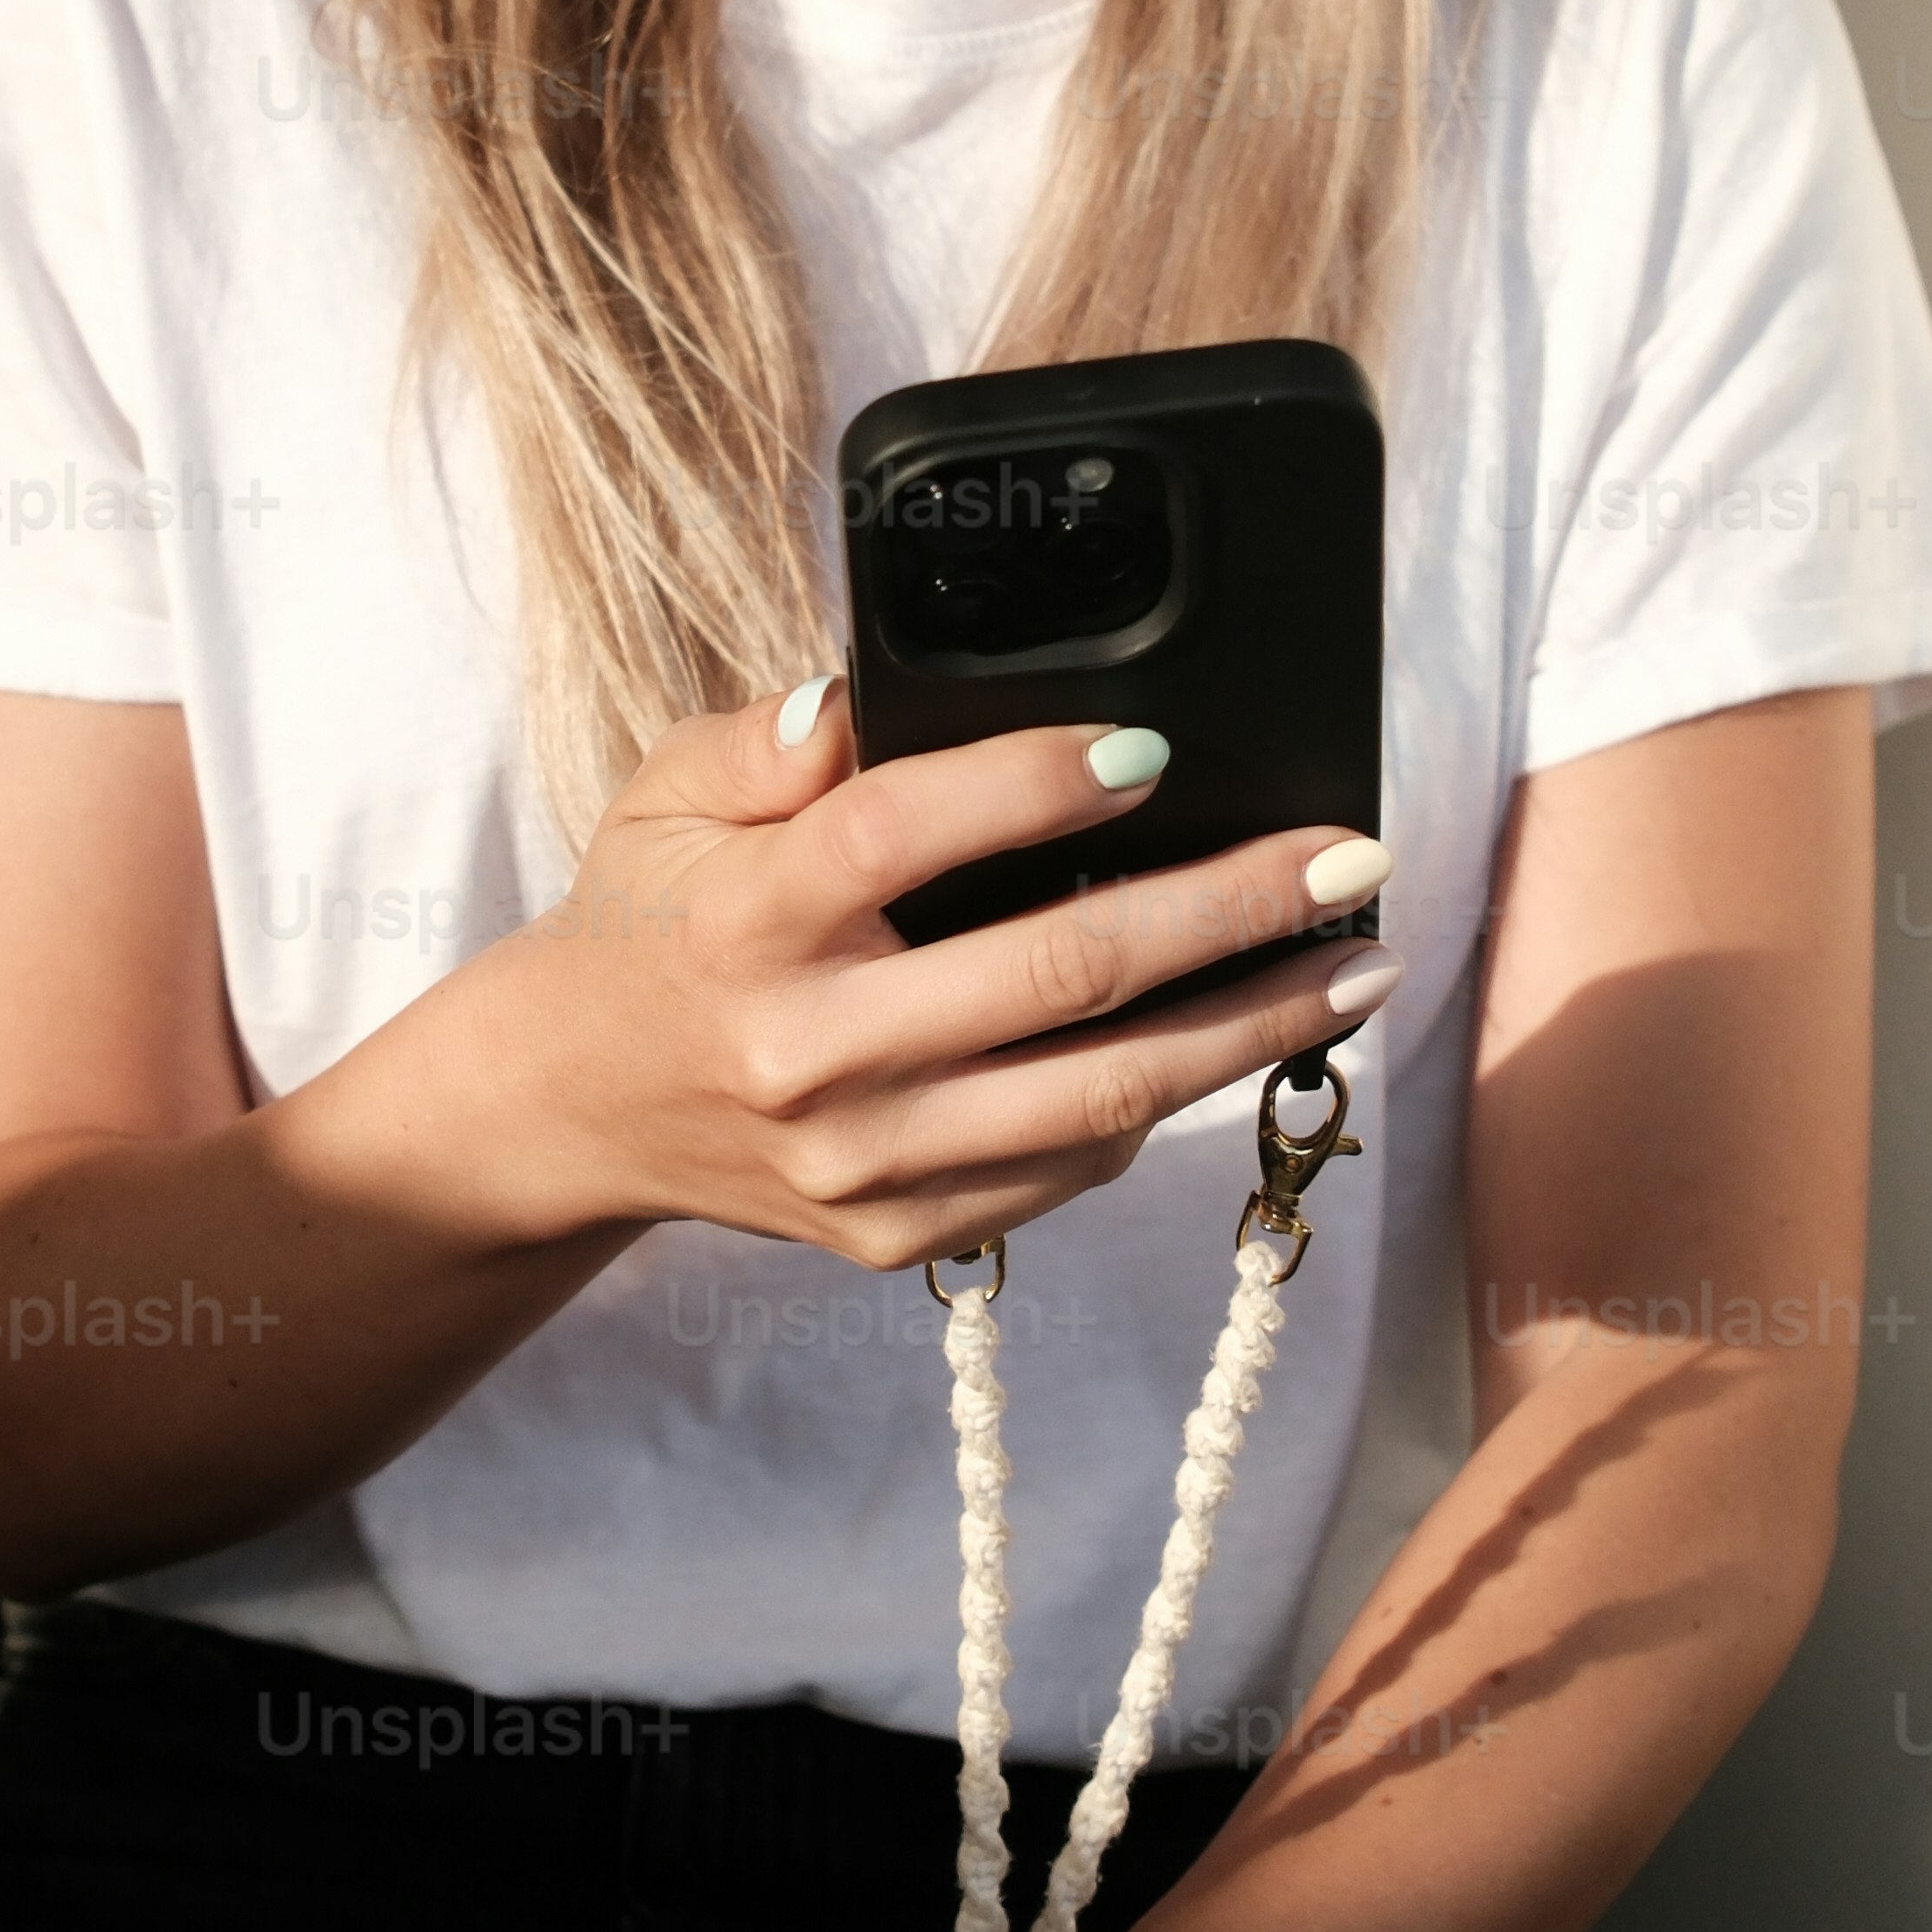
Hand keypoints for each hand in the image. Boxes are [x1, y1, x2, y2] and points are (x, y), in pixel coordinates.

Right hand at [463, 680, 1391, 1273]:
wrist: (573, 1107)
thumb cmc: (653, 920)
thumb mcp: (669, 795)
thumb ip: (768, 738)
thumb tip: (865, 697)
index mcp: (748, 917)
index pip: (903, 834)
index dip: (1034, 785)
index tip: (1153, 746)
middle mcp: (808, 1050)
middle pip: (1057, 977)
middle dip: (1228, 910)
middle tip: (1350, 858)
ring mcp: (859, 1162)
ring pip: (1098, 1098)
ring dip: (1250, 1028)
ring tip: (1358, 967)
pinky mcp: (893, 1235)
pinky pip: (1065, 1173)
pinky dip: (1161, 1103)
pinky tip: (1234, 1038)